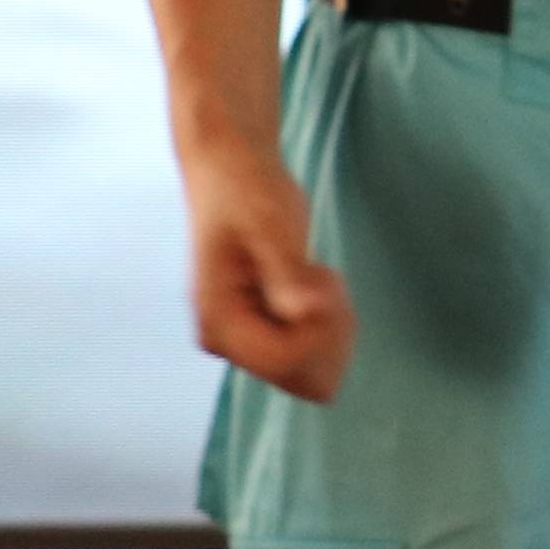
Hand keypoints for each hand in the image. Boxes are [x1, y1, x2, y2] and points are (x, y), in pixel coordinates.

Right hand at [181, 134, 352, 399]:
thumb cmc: (249, 192)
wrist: (233, 169)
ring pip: (315, 370)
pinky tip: (311, 279)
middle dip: (328, 330)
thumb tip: (307, 313)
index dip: (322, 326)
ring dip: (331, 324)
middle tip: (316, 274)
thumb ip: (288, 274)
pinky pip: (314, 349)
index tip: (321, 275)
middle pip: (305, 378)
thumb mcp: (273, 227)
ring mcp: (246, 340)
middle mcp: (227, 343)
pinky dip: (329, 318)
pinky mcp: (265, 329)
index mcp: (219, 324)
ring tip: (310, 272)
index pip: (287, 362)